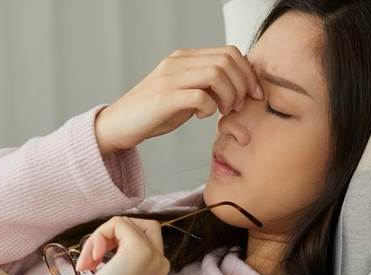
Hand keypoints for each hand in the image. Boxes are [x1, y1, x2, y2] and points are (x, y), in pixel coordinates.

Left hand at [70, 216, 169, 274]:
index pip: (145, 236)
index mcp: (158, 271)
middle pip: (140, 225)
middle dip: (112, 234)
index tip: (98, 260)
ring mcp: (153, 255)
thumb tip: (111, 233)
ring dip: (99, 237)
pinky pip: (118, 223)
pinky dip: (98, 235)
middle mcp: (161, 262)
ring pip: (125, 223)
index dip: (118, 240)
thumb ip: (122, 258)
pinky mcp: (139, 249)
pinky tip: (92, 259)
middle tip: (94, 257)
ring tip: (87, 262)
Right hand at [95, 45, 263, 155]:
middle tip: (239, 106)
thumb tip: (239, 89)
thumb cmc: (152, 114)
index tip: (253, 95)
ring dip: (229, 96)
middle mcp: (177, 63)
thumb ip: (206, 87)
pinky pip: (199, 95)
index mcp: (183, 59)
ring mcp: (169, 79)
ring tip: (224, 112)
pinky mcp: (162, 98)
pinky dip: (210, 107)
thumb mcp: (183, 95)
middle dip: (243, 84)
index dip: (248, 72)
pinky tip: (202, 116)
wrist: (116, 126)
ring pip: (217, 73)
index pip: (229, 52)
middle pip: (227, 60)